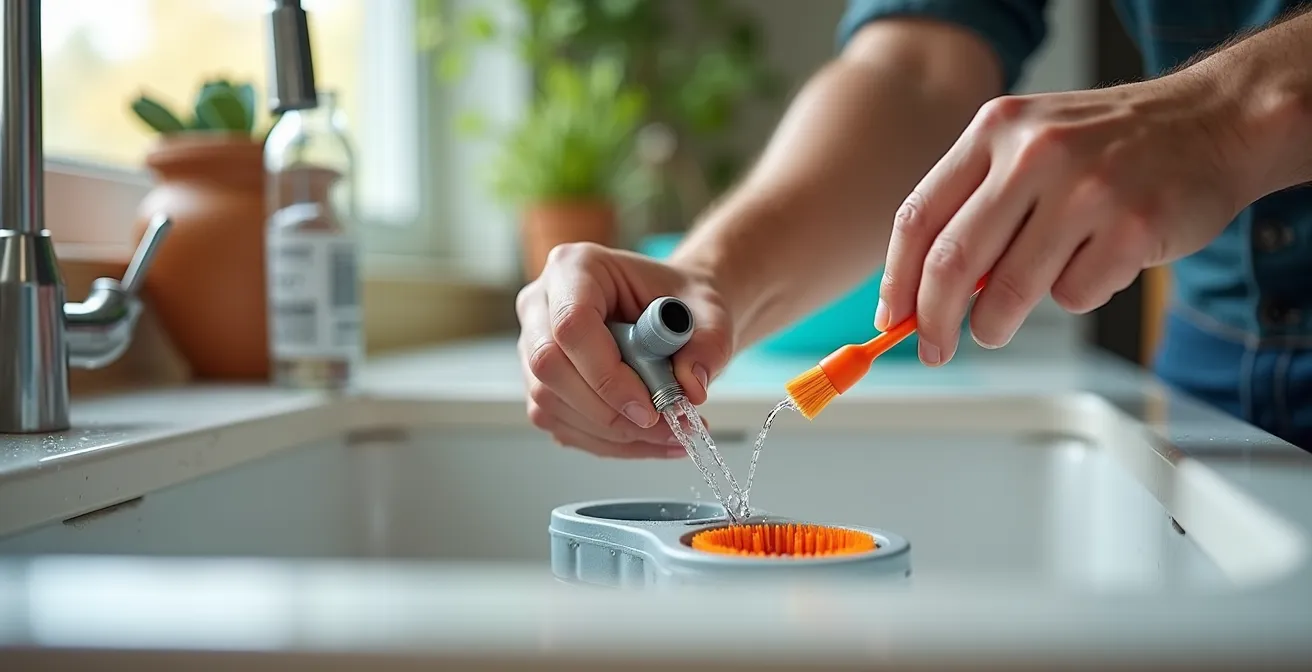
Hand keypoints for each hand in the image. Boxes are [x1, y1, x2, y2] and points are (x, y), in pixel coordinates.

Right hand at [516, 243, 733, 457]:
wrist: (675, 317)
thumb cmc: (682, 304)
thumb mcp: (710, 314)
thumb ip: (708, 346)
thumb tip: (690, 387)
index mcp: (575, 267)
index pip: (572, 325)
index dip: (606, 375)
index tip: (649, 408)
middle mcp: (542, 304)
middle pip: (549, 367)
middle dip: (608, 410)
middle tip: (662, 426)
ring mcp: (533, 345)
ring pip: (550, 404)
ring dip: (613, 433)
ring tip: (669, 435)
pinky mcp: (540, 384)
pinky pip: (561, 425)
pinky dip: (609, 442)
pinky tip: (650, 439)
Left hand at [875, 74, 1246, 365]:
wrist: (1214, 121)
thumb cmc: (1107, 146)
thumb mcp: (1028, 144)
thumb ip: (973, 203)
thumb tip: (917, 290)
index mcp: (994, 130)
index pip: (918, 217)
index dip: (896, 278)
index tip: (891, 318)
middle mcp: (1035, 154)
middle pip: (952, 261)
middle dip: (932, 321)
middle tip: (931, 348)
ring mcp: (1087, 190)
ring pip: (1008, 291)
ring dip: (993, 324)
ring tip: (996, 324)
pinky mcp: (1133, 228)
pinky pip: (1074, 296)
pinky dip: (1072, 297)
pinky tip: (1093, 264)